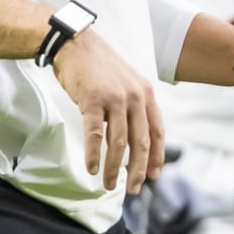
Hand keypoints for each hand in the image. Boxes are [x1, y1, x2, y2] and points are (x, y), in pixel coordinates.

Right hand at [53, 30, 164, 194]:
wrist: (76, 43)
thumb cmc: (99, 66)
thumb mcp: (127, 82)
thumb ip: (135, 105)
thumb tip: (136, 136)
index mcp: (146, 93)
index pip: (157, 131)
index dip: (156, 157)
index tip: (153, 176)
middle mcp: (135, 96)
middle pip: (141, 142)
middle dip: (137, 170)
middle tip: (133, 190)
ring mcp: (114, 98)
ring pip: (119, 142)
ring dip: (114, 168)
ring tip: (108, 185)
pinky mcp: (93, 100)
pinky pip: (95, 133)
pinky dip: (94, 154)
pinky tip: (92, 168)